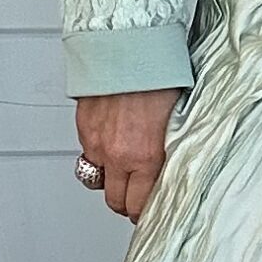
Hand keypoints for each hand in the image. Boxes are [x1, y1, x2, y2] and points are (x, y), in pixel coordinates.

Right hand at [75, 88, 183, 221]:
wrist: (128, 48)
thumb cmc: (158, 77)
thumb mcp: (178, 121)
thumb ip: (170, 151)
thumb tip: (172, 169)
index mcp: (147, 156)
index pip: (139, 206)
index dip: (144, 213)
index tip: (149, 211)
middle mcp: (119, 155)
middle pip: (116, 201)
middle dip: (127, 202)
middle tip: (136, 195)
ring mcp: (97, 144)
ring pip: (96, 181)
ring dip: (109, 179)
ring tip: (122, 170)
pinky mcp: (83, 130)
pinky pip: (88, 155)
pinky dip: (98, 154)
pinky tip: (111, 142)